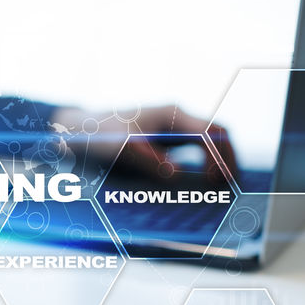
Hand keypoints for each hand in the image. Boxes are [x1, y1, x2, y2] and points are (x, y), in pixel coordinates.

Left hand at [51, 105, 237, 183]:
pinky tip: (198, 186)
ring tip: (218, 190)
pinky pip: (193, 152)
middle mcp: (176, 119)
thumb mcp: (120, 148)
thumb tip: (174, 175)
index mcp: (171, 115)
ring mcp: (171, 129)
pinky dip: (201, 167)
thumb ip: (147, 160)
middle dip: (227, 160)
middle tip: (227, 188)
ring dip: (217, 163)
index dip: (221, 157)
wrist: (77, 130)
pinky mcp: (164, 142)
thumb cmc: (97, 135)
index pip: (212, 132)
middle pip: (217, 135)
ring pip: (207, 143)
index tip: (219, 181)